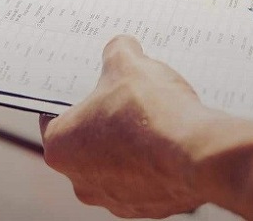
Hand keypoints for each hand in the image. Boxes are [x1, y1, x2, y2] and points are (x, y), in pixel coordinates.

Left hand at [39, 36, 252, 219]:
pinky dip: (154, 162)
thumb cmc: (150, 112)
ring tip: (153, 117)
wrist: (198, 154)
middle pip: (86, 142)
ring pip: (116, 163)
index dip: (73, 96)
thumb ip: (117, 52)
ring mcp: (115, 200)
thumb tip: (122, 48)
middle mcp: (80, 182)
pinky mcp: (147, 208)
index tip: (90, 85)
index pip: (53, 116)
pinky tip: (170, 139)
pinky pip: (145, 179)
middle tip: (124, 97)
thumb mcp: (128, 63)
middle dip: (104, 120)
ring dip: (130, 144)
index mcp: (60, 148)